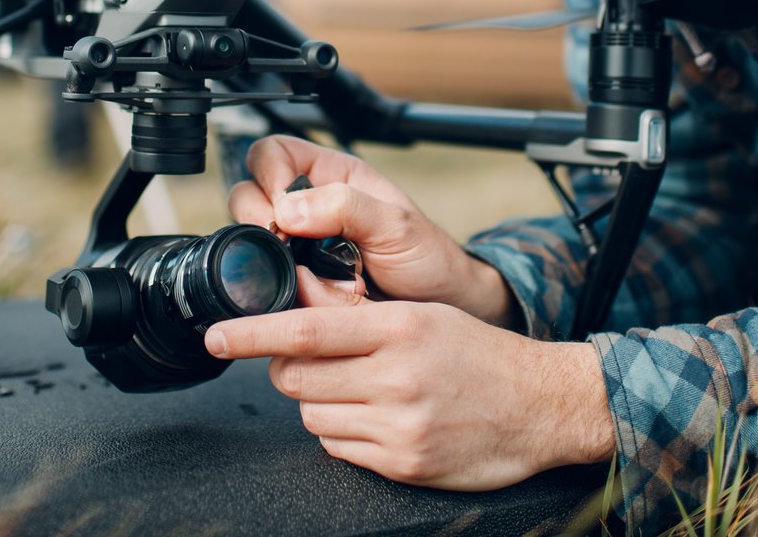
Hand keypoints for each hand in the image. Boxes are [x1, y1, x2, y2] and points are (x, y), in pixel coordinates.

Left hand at [206, 269, 612, 488]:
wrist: (541, 406)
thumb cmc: (479, 354)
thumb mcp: (421, 315)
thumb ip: (358, 311)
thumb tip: (296, 293)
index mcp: (400, 328)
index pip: (306, 329)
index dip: (253, 333)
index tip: (216, 335)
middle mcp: (397, 376)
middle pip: (296, 377)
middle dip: (289, 369)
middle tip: (313, 362)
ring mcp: (399, 425)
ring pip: (312, 414)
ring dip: (320, 401)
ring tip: (361, 390)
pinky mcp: (403, 463)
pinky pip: (339, 448)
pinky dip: (343, 432)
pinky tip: (377, 419)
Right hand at [230, 136, 515, 324]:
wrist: (440, 307)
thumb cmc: (427, 257)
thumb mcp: (394, 224)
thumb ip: (345, 207)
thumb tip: (288, 208)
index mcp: (331, 175)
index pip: (273, 153)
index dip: (268, 174)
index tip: (283, 208)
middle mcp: (308, 206)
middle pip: (249, 193)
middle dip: (261, 219)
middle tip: (289, 244)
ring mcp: (299, 246)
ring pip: (254, 239)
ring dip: (276, 256)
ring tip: (313, 272)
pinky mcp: (297, 282)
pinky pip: (269, 279)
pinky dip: (286, 287)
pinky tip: (314, 293)